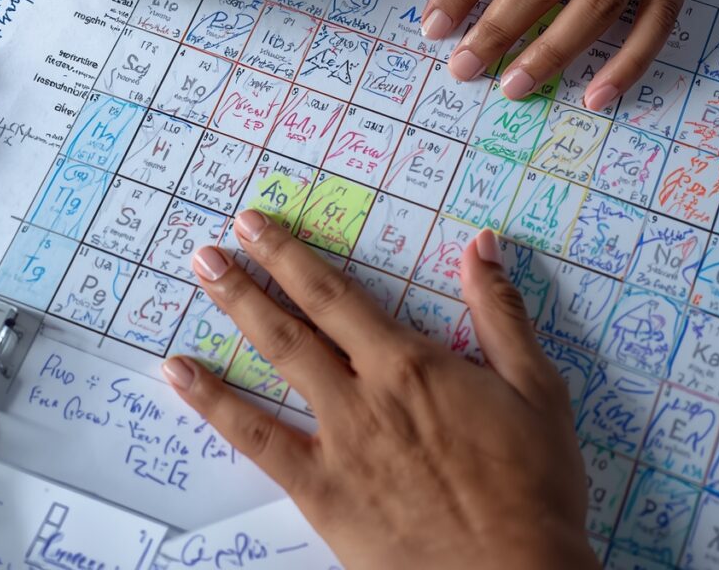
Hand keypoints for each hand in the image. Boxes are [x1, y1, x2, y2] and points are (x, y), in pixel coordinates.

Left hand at [162, 212, 596, 569]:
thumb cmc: (532, 484)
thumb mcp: (536, 388)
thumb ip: (501, 312)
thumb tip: (481, 244)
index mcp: (409, 364)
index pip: (336, 294)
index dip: (291, 255)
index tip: (256, 225)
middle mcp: (362, 393)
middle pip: (294, 322)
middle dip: (249, 277)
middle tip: (209, 248)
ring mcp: (337, 443)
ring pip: (273, 366)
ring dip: (234, 317)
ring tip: (199, 282)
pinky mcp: (322, 494)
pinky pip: (257, 442)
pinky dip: (214, 405)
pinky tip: (182, 376)